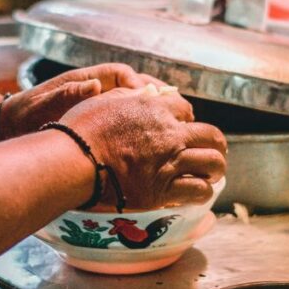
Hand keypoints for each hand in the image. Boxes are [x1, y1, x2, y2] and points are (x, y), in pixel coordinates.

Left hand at [0, 63, 160, 140]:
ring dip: (155, 109)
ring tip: (176, 122)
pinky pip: (126, 118)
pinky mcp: (98, 121)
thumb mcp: (40, 107)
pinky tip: (158, 140)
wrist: (8, 127)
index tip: (151, 100)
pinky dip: (144, 124)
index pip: (120, 73)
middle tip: (177, 110)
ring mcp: (97, 105)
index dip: (137, 84)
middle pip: (133, 85)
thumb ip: (65, 96)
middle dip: (156, 95)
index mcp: (83, 80)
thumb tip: (93, 86)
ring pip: (134, 102)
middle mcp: (94, 89)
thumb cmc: (23, 116)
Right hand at [59, 89, 226, 208]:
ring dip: (215, 168)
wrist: (73, 160)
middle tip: (211, 150)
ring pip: (213, 162)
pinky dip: (202, 191)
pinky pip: (198, 190)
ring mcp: (169, 162)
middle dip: (215, 143)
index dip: (186, 119)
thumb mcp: (105, 100)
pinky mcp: (163, 190)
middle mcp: (169, 134)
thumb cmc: (81, 129)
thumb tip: (143, 96)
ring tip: (211, 173)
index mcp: (155, 109)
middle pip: (211, 135)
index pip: (185, 109)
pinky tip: (199, 192)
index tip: (182, 127)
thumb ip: (129, 97)